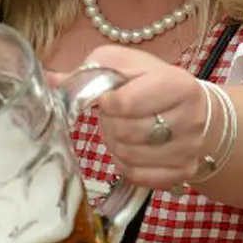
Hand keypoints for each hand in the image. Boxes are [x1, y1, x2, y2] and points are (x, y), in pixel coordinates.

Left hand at [84, 45, 209, 189]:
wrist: (195, 109)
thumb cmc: (151, 82)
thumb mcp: (124, 65)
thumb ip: (89, 71)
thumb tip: (47, 79)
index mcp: (177, 84)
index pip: (125, 103)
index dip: (106, 103)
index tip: (108, 98)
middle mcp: (190, 118)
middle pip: (126, 132)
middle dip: (110, 123)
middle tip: (115, 115)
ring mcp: (190, 149)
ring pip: (129, 156)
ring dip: (115, 143)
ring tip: (122, 130)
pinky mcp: (185, 172)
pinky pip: (139, 177)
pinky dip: (126, 165)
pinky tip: (130, 149)